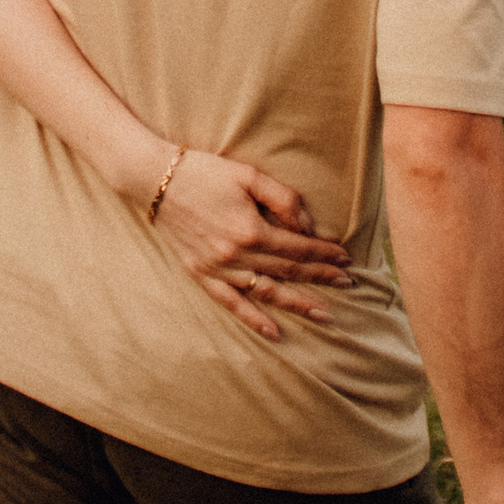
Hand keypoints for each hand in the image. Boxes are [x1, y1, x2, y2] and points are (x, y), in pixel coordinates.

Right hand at [153, 150, 351, 344]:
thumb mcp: (248, 174)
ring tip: (325, 313)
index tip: (345, 258)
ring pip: (267, 292)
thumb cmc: (204, 171)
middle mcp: (237, 255)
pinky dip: (254, 320)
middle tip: (348, 284)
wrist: (155, 179)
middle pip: (288, 270)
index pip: (298, 247)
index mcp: (251, 229)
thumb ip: (282, 198)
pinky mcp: (201, 275)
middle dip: (321, 277)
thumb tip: (306, 227)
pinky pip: (232, 304)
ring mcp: (219, 269)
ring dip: (298, 303)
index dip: (324, 253)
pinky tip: (274, 332)